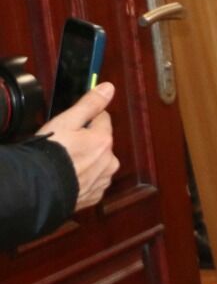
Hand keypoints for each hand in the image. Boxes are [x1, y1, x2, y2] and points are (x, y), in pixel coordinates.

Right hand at [38, 81, 117, 211]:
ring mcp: (103, 180)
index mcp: (104, 140)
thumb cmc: (50, 154)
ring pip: (98, 162)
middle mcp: (110, 161)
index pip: (103, 118)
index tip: (73, 123)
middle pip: (101, 142)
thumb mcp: (66, 122)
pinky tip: (68, 176)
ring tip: (64, 163)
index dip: (87, 118)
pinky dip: (82, 178)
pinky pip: (92, 181)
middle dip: (87, 141)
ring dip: (86, 160)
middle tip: (64, 145)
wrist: (40, 190)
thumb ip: (89, 104)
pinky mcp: (94, 195)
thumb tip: (109, 88)